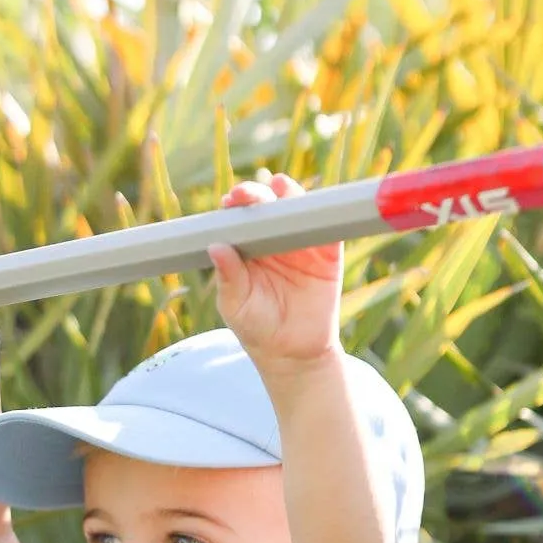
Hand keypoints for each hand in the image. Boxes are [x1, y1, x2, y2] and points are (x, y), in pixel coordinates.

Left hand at [208, 173, 342, 372]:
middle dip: (257, 194)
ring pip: (296, 209)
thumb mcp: (236, 305)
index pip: (240, 217)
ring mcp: (302, 244)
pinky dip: (323, 215)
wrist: (293, 354)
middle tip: (248, 195)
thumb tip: (215, 246)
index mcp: (247, 247)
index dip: (235, 204)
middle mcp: (274, 239)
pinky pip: (327, 228)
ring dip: (289, 194)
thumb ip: (228, 277)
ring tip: (280, 188)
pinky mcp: (328, 254)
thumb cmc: (256, 328)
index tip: (230, 201)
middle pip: (267, 206)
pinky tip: (314, 210)